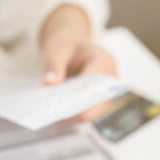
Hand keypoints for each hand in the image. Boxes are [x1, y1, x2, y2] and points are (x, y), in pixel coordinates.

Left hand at [40, 5, 116, 120]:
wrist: (71, 45)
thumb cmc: (67, 45)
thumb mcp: (56, 49)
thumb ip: (53, 65)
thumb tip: (49, 83)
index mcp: (104, 62)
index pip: (95, 86)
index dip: (79, 97)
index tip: (61, 104)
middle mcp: (109, 80)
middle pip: (95, 106)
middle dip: (74, 110)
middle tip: (52, 112)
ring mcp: (104, 93)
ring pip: (89, 113)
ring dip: (71, 114)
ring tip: (52, 111)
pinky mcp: (95, 102)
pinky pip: (83, 113)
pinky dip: (70, 113)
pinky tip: (56, 111)